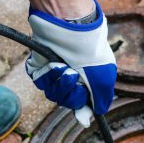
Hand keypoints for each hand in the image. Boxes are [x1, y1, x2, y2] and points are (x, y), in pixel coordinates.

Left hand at [25, 0, 116, 122]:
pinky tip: (53, 62)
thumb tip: (94, 116)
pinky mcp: (40, 65)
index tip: (80, 105)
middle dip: (69, 92)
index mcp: (87, 80)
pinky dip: (47, 74)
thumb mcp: (103, 77)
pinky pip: (40, 81)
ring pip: (51, 93)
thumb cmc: (90, 50)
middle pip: (65, 101)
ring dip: (58, 82)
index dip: (79, 105)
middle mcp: (71, 77)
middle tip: (74, 75)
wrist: (70, 26)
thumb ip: (101, 99)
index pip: (80, 103)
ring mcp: (55, 71)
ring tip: (63, 65)